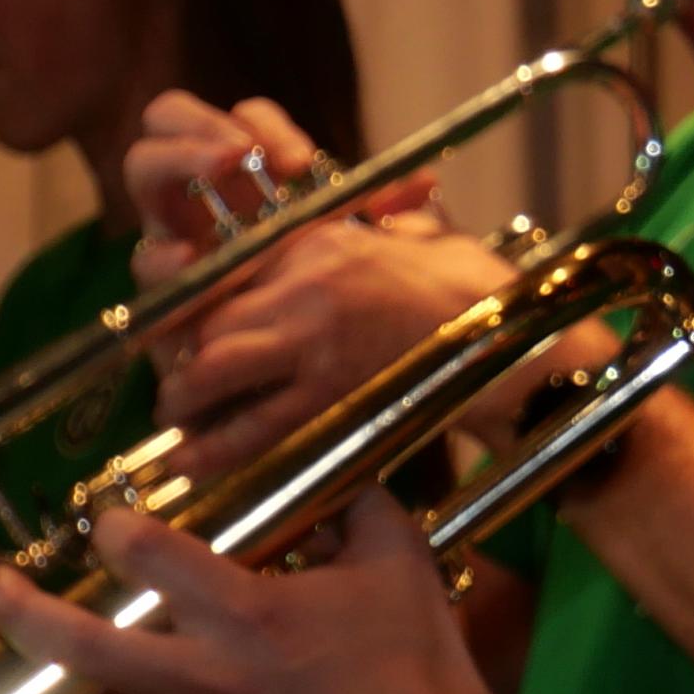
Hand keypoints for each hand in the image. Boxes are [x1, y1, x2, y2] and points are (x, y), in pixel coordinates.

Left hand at [0, 489, 520, 693]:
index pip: (145, 554)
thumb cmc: (417, 670)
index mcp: (247, 613)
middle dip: (19, 609)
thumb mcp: (400, 567)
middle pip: (75, 644)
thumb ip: (359, 513)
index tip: (110, 523)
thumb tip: (335, 487)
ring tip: (55, 685)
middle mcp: (202, 679)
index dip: (113, 527)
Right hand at [127, 91, 417, 277]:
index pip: (244, 117)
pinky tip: (187, 259)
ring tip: (215, 175)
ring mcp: (171, 225)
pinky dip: (162, 253)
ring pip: (145, 169)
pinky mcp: (157, 277)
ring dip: (175, 165)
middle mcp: (203, 186)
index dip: (263, 125)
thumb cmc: (327, 300)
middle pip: (169, 117)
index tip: (302, 164)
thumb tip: (426, 181)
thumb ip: (380, 213)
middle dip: (201, 127)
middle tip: (236, 155)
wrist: (297, 376)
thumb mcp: (356, 250)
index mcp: (249, 172)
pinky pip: (146, 256)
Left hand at [140, 213, 522, 479]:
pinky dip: (214, 447)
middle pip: (206, 320)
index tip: (179, 332)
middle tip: (175, 385)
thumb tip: (331, 239)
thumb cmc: (474, 286)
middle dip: (180, 357)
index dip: (190, 307)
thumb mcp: (409, 237)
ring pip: (212, 368)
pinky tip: (193, 461)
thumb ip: (362, 232)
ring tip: (178, 420)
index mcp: (318, 241)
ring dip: (185, 398)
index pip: (224, 270)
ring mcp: (316, 341)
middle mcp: (305, 285)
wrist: (518, 333)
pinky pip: (253, 426)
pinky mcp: (333, 395)